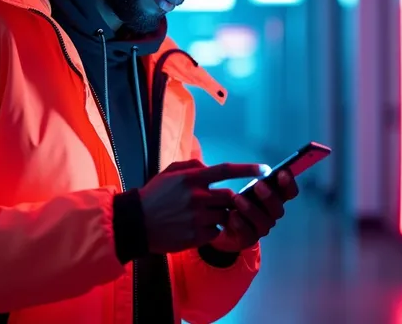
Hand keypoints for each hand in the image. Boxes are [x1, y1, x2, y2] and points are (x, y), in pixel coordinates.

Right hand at [139, 160, 262, 254]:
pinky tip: (195, 228)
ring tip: (203, 216)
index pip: (226, 170)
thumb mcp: (169, 173)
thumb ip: (192, 166)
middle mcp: (197, 197)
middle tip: (220, 203)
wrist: (136, 224)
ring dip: (220, 216)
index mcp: (191, 178)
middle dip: (230, 201)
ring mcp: (197, 218)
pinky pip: (216, 232)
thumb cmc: (154, 196)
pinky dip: (211, 230)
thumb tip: (210, 166)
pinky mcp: (197, 236)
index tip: (265, 169)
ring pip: (224, 216)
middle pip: (230, 197)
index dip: (248, 169)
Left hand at [210, 170, 298, 251]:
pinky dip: (240, 223)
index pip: (289, 192)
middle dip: (269, 196)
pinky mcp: (247, 239)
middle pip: (278, 209)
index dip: (288, 184)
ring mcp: (260, 228)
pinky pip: (247, 234)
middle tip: (258, 185)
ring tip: (237, 198)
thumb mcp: (244, 186)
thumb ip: (255, 178)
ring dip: (251, 209)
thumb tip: (262, 166)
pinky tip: (232, 215)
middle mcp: (271, 214)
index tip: (281, 173)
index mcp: (274, 198)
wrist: (218, 222)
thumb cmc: (236, 199)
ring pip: (263, 222)